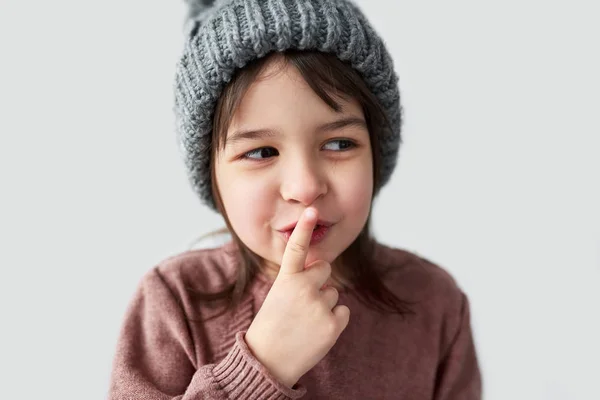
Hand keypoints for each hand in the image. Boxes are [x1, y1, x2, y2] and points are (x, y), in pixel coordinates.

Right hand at [244, 207, 350, 387]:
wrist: (268, 362)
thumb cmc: (272, 326)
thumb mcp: (277, 296)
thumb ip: (297, 280)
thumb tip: (321, 270)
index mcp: (285, 280)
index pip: (296, 249)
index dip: (303, 228)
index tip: (311, 210)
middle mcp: (303, 289)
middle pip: (325, 269)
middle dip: (318, 281)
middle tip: (302, 301)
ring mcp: (319, 306)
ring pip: (334, 292)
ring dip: (324, 303)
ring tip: (305, 321)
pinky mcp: (333, 324)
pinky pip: (343, 311)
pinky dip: (333, 320)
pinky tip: (316, 330)